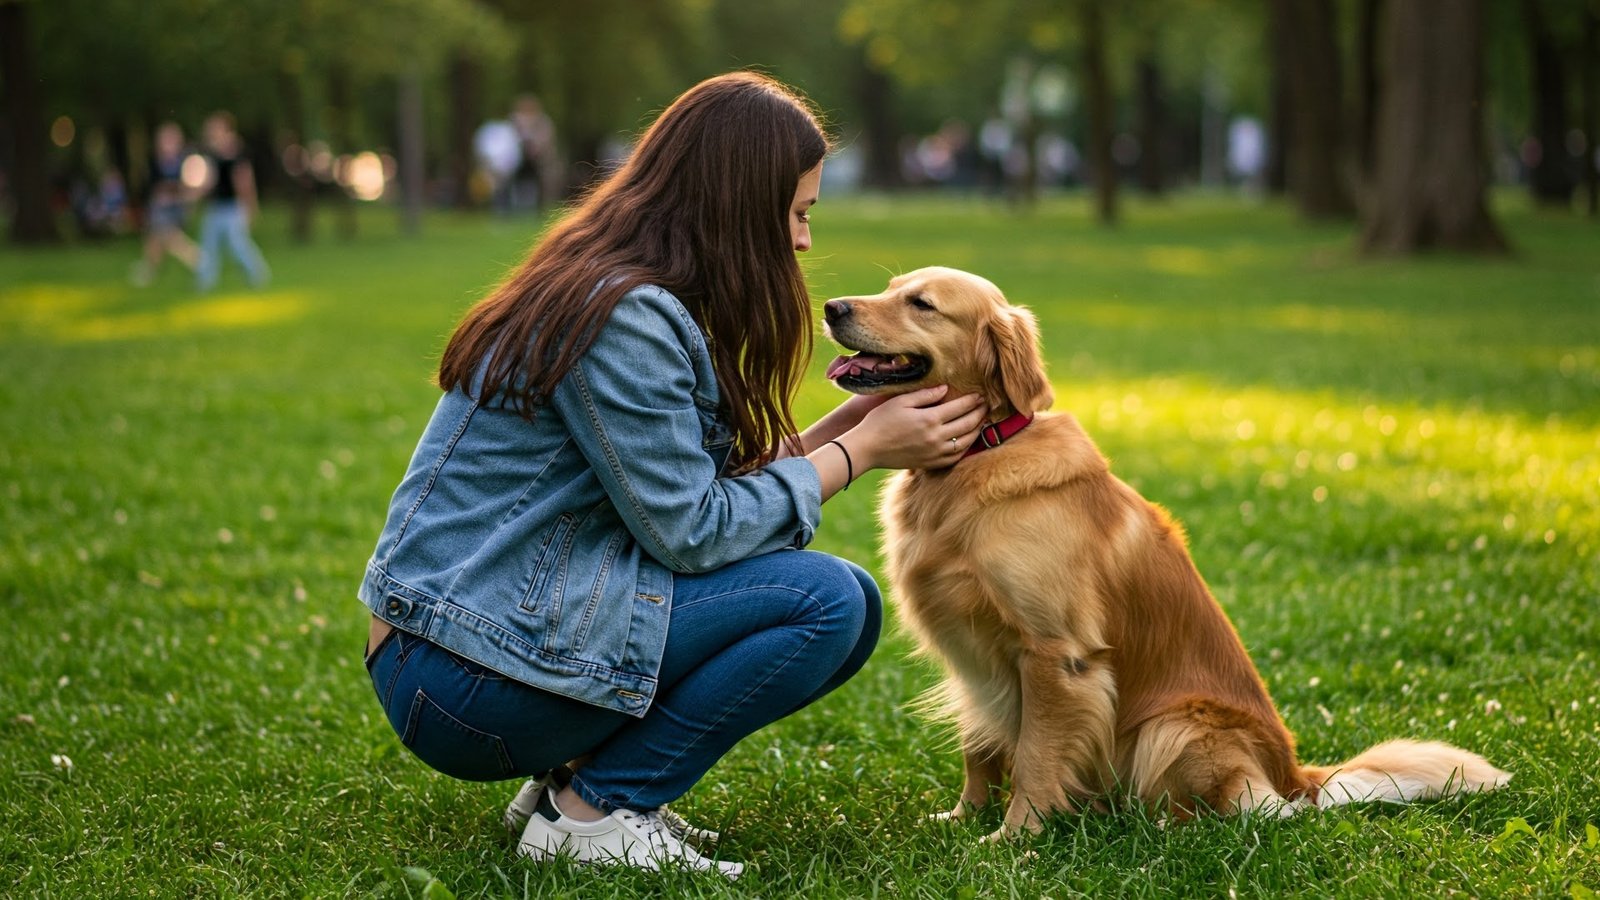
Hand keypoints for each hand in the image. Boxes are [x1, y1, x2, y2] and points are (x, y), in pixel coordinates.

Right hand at [844, 385, 987, 471]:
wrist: (867, 448)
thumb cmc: (880, 421)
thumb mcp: (900, 401)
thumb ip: (925, 395)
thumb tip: (945, 389)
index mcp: (929, 419)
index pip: (960, 408)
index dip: (972, 400)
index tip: (980, 395)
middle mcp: (936, 437)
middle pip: (967, 425)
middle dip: (980, 414)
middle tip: (987, 406)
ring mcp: (934, 453)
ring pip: (965, 443)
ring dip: (976, 431)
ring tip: (981, 422)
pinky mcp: (930, 464)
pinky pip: (955, 458)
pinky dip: (965, 448)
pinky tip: (967, 441)